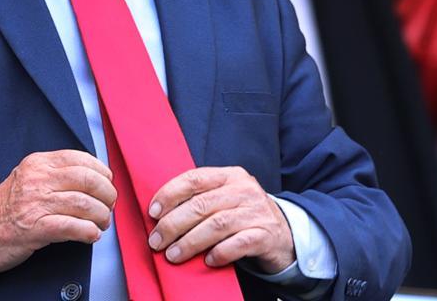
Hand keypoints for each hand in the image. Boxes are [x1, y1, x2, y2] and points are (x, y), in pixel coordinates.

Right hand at [0, 150, 115, 275]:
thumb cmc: (8, 208)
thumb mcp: (30, 178)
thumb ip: (56, 173)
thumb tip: (95, 178)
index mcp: (38, 163)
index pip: (80, 159)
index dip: (101, 172)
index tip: (108, 183)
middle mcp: (37, 179)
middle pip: (88, 180)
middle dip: (107, 195)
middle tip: (109, 206)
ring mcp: (35, 203)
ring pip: (84, 204)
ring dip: (101, 216)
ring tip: (101, 223)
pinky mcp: (35, 228)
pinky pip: (72, 227)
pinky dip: (88, 232)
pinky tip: (91, 235)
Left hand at [147, 166, 293, 273]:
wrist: (284, 234)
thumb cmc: (244, 216)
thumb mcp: (225, 199)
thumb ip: (200, 200)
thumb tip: (159, 215)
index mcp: (230, 176)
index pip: (195, 178)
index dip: (170, 194)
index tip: (153, 212)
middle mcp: (244, 190)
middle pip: (202, 205)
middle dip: (173, 224)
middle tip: (157, 241)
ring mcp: (256, 212)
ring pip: (217, 225)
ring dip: (190, 242)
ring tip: (173, 255)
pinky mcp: (265, 235)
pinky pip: (238, 243)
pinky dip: (220, 252)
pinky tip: (208, 260)